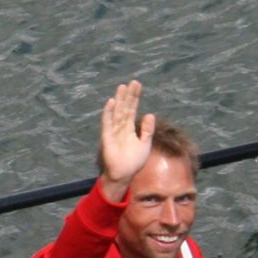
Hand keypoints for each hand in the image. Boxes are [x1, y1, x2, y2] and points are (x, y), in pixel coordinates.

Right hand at [98, 81, 155, 200]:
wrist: (124, 175)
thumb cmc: (134, 161)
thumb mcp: (145, 144)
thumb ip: (147, 130)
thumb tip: (150, 114)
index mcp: (129, 128)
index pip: (132, 109)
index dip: (135, 97)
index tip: (137, 85)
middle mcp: (120, 127)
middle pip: (125, 108)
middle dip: (128, 95)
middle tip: (132, 82)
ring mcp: (113, 131)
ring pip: (117, 112)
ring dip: (119, 100)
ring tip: (122, 87)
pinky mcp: (107, 137)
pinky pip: (107, 123)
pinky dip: (108, 113)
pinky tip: (111, 102)